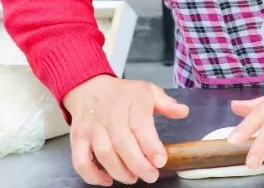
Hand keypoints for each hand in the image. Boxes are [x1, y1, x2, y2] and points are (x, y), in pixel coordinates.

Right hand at [63, 75, 189, 185]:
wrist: (89, 88)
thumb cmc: (123, 94)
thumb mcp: (148, 91)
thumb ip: (166, 104)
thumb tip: (183, 112)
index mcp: (131, 101)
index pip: (141, 125)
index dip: (151, 146)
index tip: (161, 161)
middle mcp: (109, 114)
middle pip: (122, 143)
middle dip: (138, 164)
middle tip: (151, 175)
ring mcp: (92, 127)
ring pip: (103, 153)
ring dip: (119, 171)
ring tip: (133, 178)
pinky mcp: (78, 138)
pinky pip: (80, 161)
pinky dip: (92, 175)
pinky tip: (107, 180)